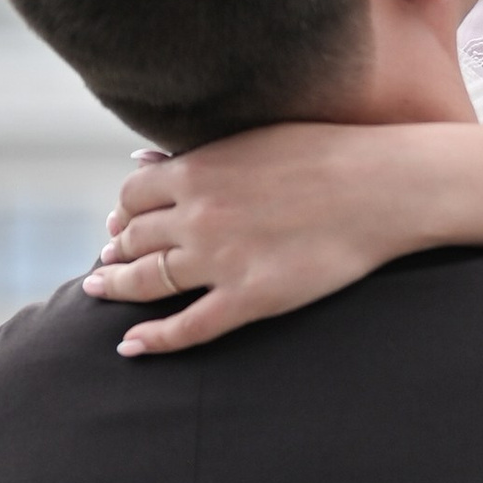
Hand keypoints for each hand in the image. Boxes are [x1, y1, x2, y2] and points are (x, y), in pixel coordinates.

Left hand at [83, 125, 435, 355]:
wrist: (382, 186)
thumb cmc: (326, 152)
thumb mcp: (252, 136)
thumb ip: (196, 153)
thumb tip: (141, 160)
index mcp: (196, 171)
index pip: (132, 196)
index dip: (122, 212)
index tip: (120, 223)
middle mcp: (197, 216)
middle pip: (132, 239)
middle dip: (115, 250)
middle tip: (108, 261)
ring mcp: (220, 261)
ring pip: (149, 282)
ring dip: (117, 287)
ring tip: (100, 291)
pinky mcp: (248, 299)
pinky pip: (187, 327)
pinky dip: (153, 339)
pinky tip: (131, 346)